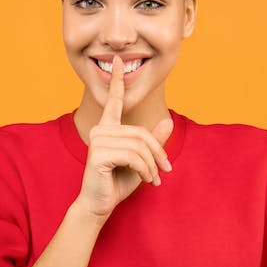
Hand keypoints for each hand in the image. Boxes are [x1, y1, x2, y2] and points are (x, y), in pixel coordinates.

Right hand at [77, 55, 172, 218]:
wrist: (99, 205)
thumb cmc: (117, 182)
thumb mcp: (141, 161)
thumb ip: (154, 142)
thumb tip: (169, 122)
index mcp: (108, 128)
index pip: (114, 100)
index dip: (117, 80)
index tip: (119, 60)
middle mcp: (101, 129)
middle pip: (141, 133)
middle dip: (157, 153)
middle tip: (165, 170)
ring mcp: (97, 140)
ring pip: (139, 145)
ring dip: (152, 165)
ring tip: (154, 179)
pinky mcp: (98, 154)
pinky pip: (133, 156)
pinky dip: (145, 170)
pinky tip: (145, 180)